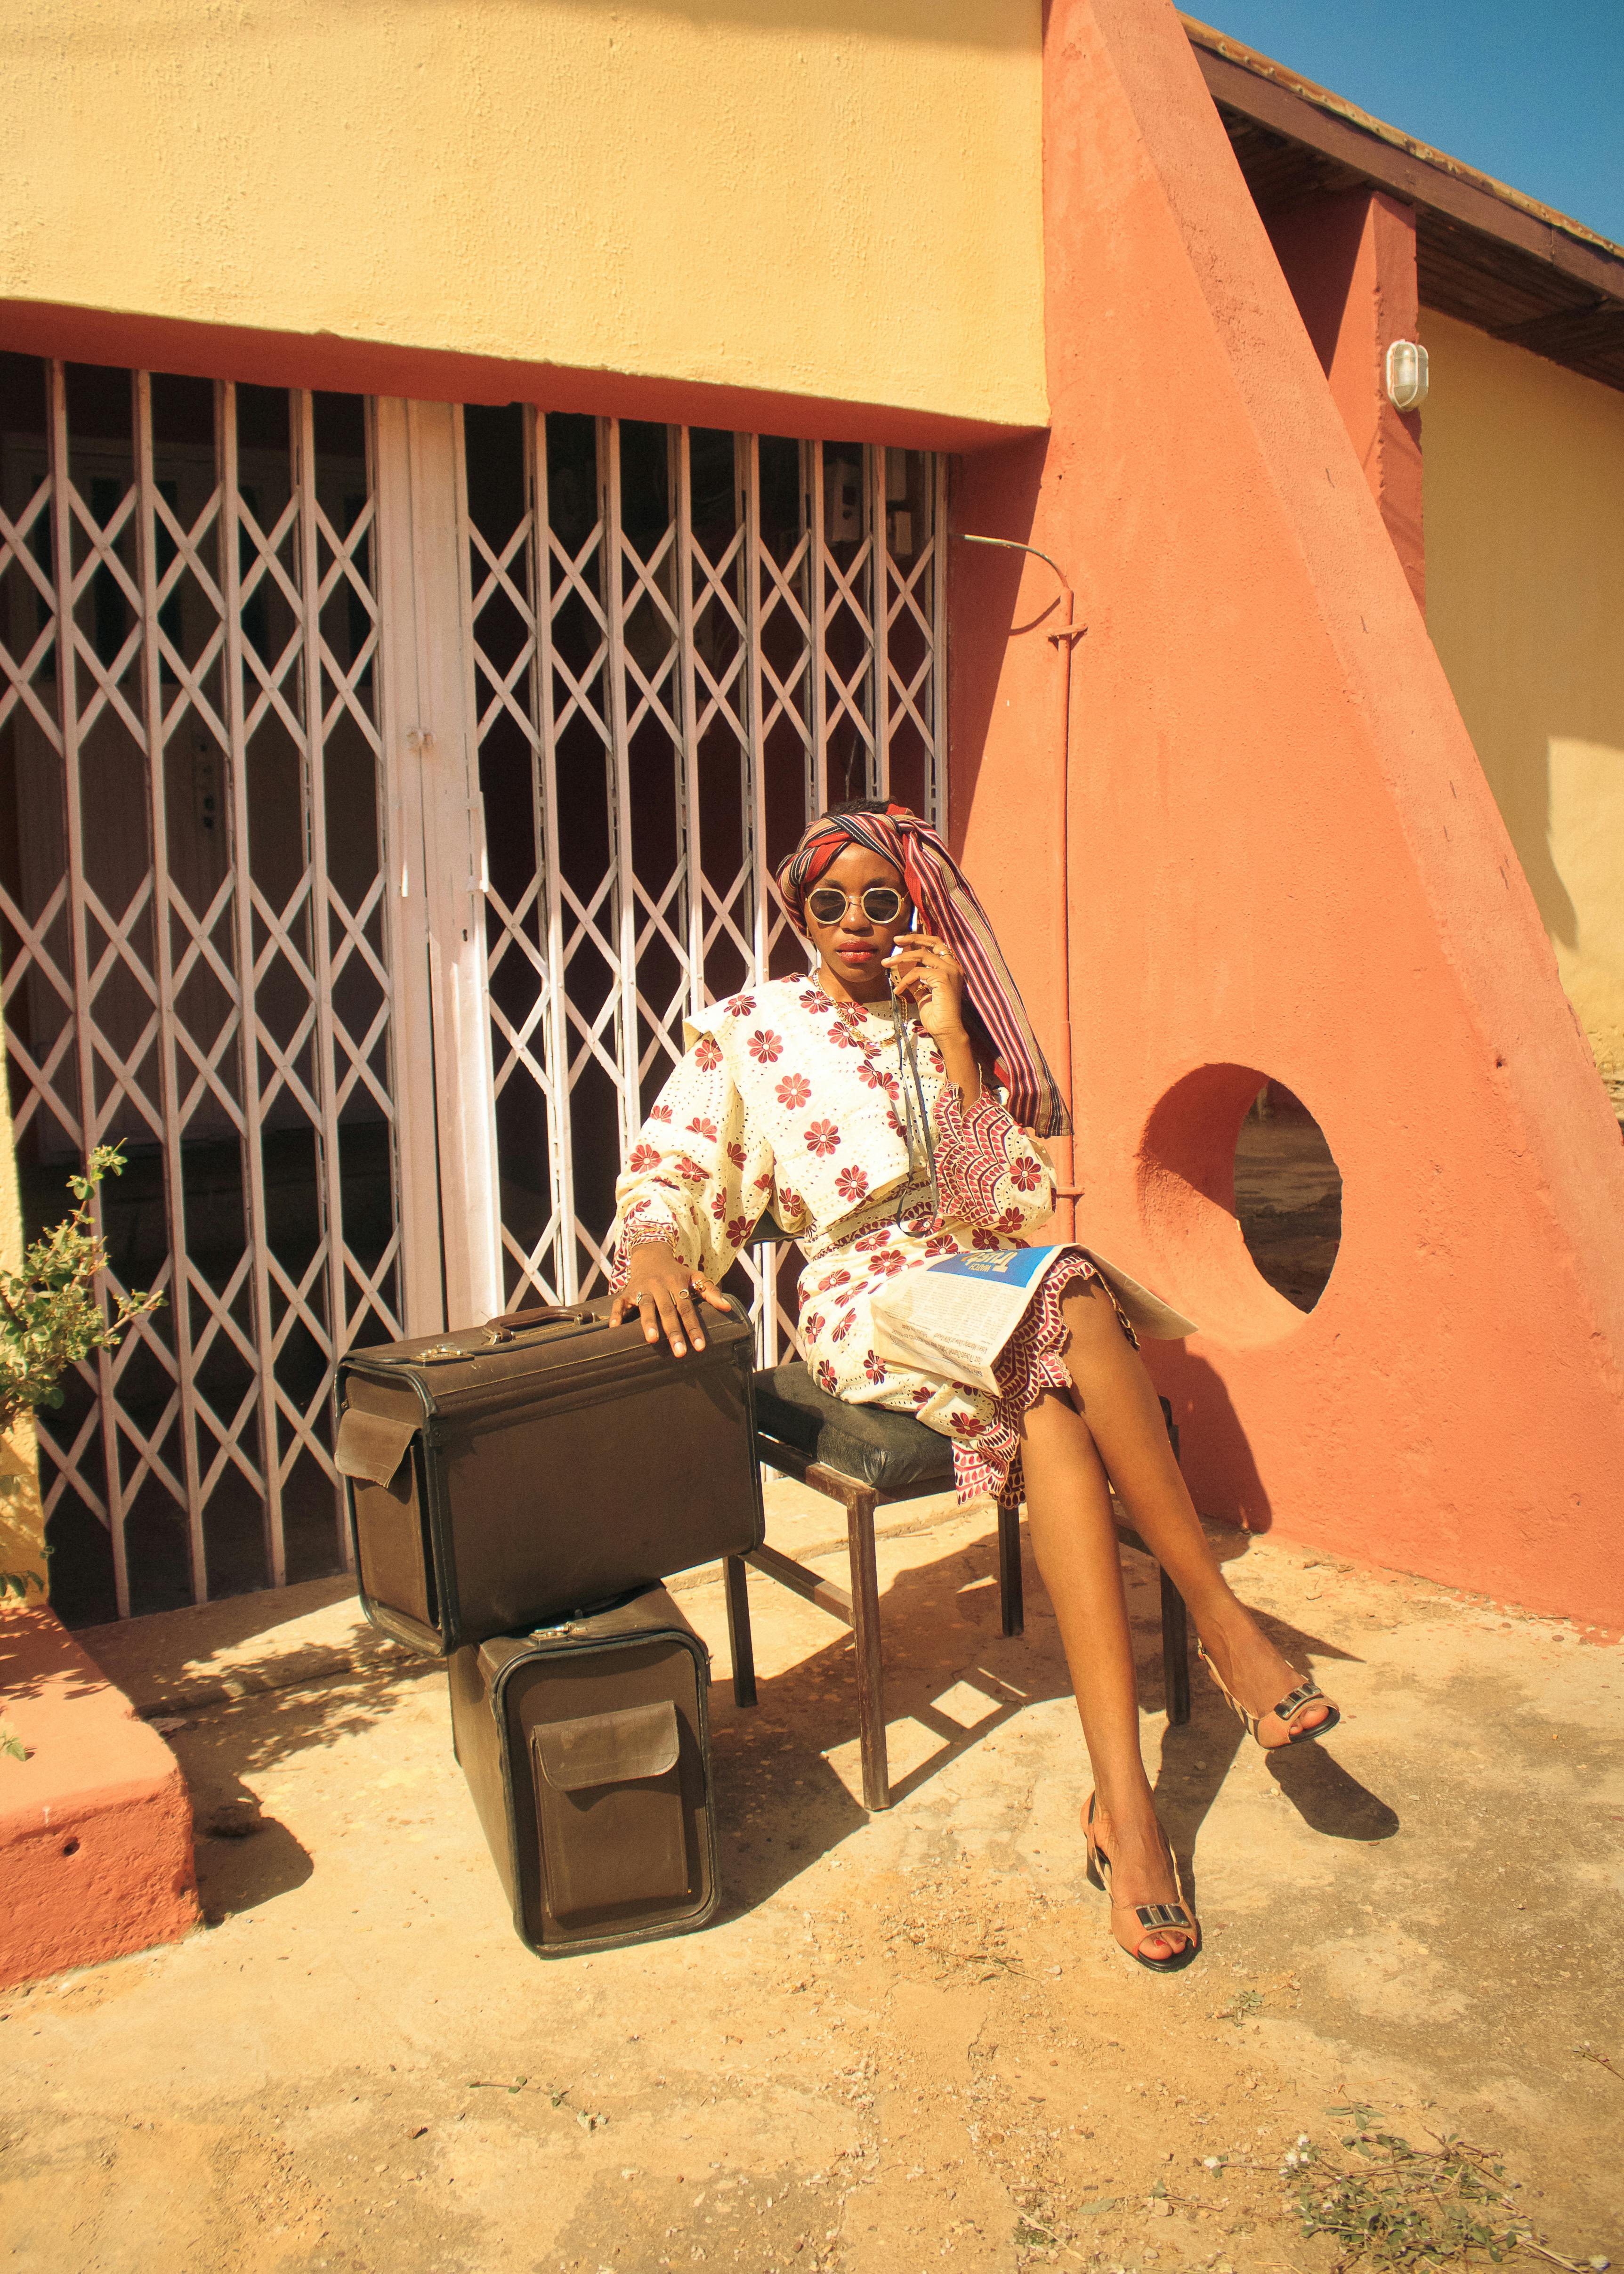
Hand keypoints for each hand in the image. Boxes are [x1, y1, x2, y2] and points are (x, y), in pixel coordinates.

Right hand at [608, 1243, 731, 1356]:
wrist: (650, 1254)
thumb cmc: (676, 1272)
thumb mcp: (694, 1276)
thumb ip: (710, 1291)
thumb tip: (727, 1308)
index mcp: (677, 1284)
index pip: (687, 1309)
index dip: (693, 1328)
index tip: (700, 1347)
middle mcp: (659, 1286)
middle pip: (667, 1311)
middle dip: (674, 1332)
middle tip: (679, 1353)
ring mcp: (642, 1289)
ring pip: (645, 1306)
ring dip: (648, 1323)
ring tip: (653, 1340)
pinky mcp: (626, 1292)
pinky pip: (619, 1303)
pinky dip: (616, 1314)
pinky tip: (615, 1328)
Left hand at [883, 931, 965, 1040]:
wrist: (946, 1030)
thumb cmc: (936, 1016)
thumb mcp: (923, 993)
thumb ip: (917, 981)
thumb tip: (905, 972)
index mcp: (951, 968)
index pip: (937, 945)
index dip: (920, 939)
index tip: (902, 940)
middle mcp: (953, 966)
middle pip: (933, 942)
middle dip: (913, 938)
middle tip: (895, 940)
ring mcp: (950, 971)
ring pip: (921, 955)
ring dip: (901, 958)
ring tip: (886, 963)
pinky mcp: (943, 978)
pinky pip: (917, 972)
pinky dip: (905, 980)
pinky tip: (898, 990)